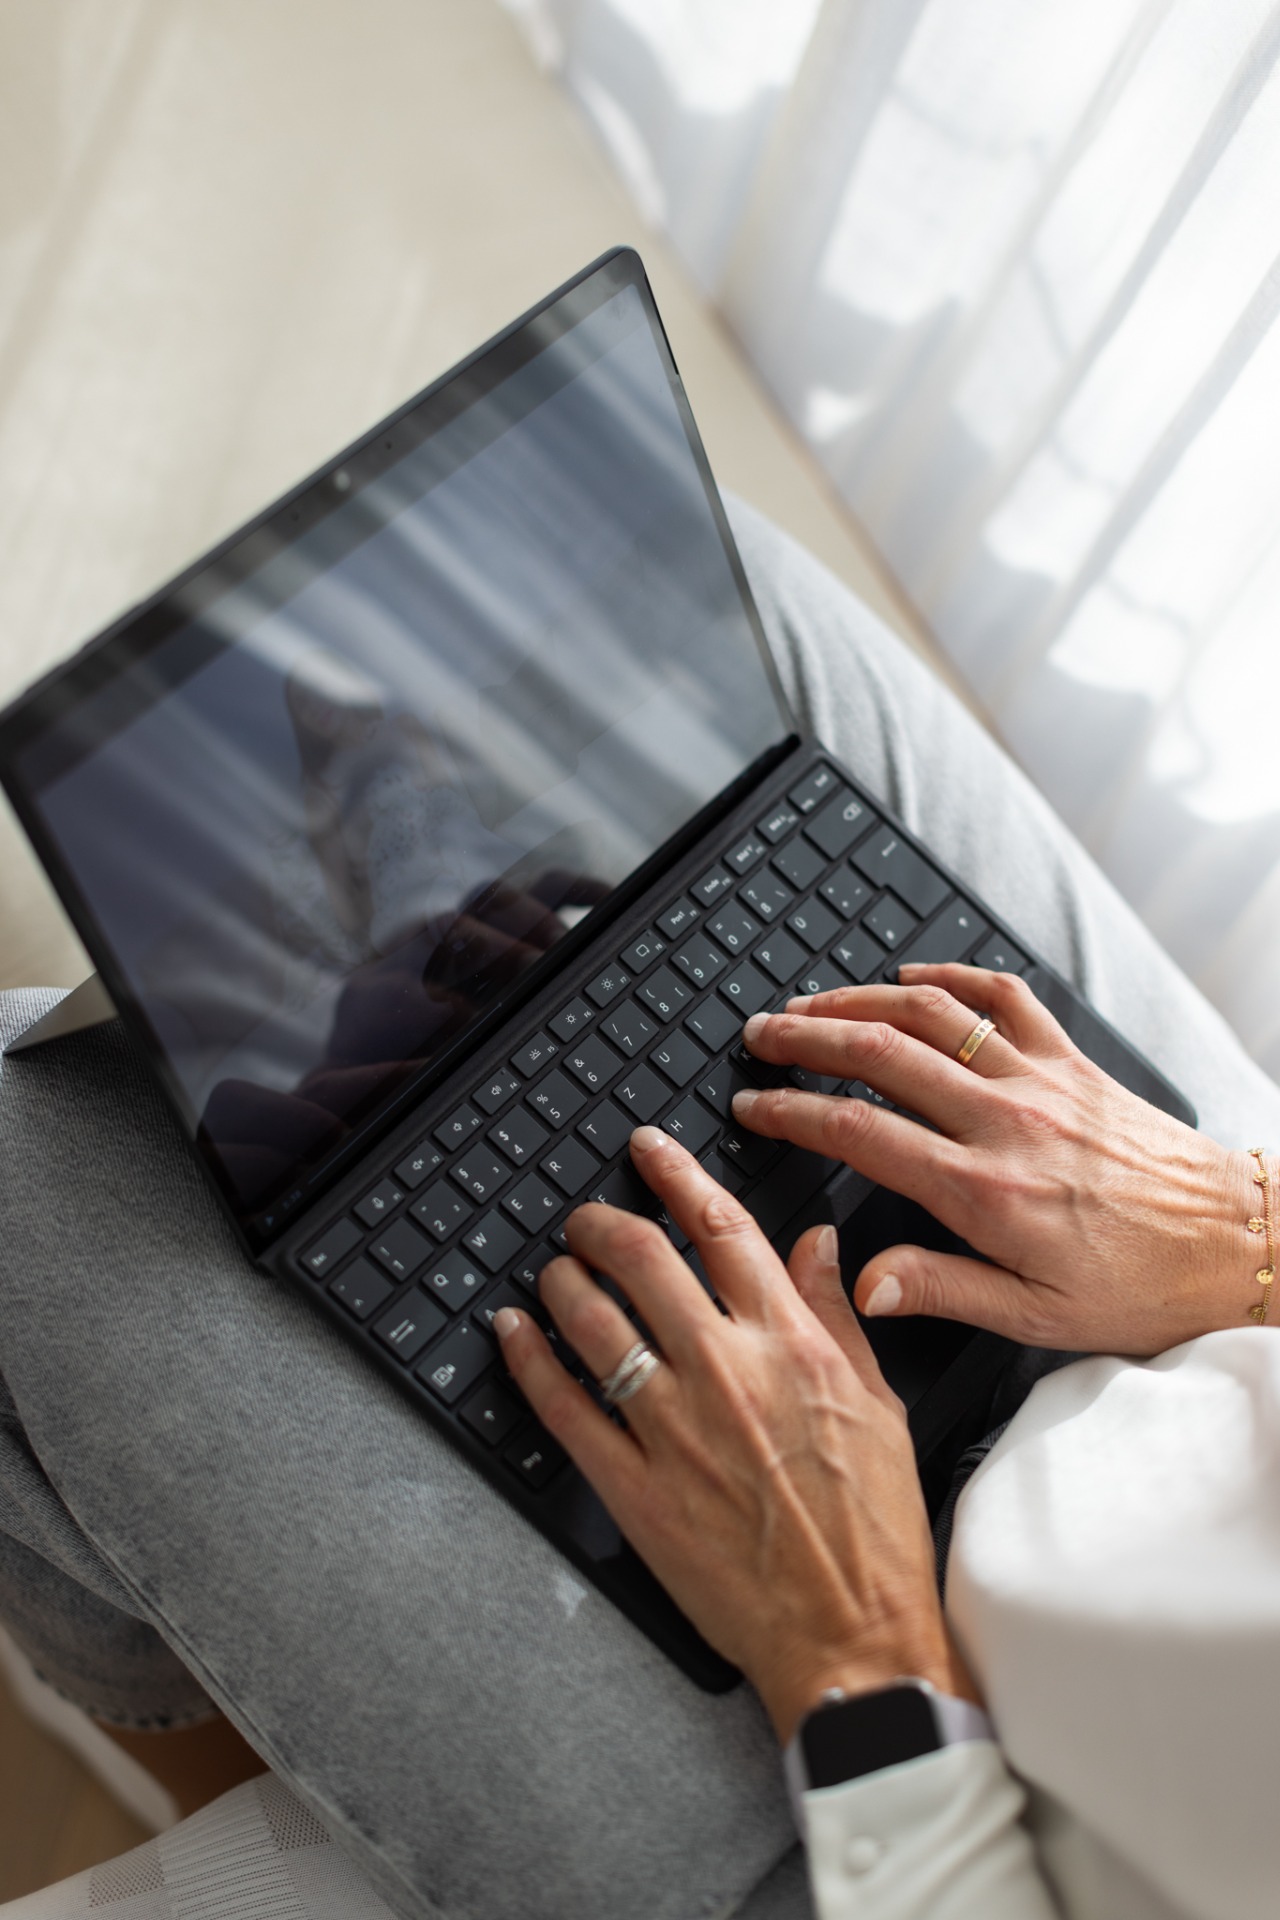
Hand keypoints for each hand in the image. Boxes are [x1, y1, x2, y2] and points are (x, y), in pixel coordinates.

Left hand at [495, 1127, 973, 1741]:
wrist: (852, 1635)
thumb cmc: (874, 1530)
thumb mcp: (879, 1405)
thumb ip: (838, 1316)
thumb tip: (819, 1243)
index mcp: (793, 1345)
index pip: (723, 1230)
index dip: (677, 1177)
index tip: (648, 1150)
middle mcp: (728, 1371)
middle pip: (642, 1257)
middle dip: (600, 1221)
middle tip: (584, 1217)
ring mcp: (675, 1429)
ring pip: (594, 1320)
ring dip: (562, 1278)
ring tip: (555, 1268)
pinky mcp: (634, 1487)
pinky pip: (563, 1406)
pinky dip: (528, 1357)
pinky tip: (512, 1330)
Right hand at [732, 964, 1257, 1355]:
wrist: (1233, 1240)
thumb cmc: (1141, 1286)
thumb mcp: (1037, 1318)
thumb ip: (943, 1290)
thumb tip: (864, 1283)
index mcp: (986, 1191)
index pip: (859, 1133)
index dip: (792, 1113)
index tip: (755, 1107)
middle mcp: (1006, 1122)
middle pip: (880, 1055)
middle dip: (806, 1038)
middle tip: (760, 1037)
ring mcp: (1040, 1081)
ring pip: (931, 1015)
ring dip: (859, 1000)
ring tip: (810, 1003)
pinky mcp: (1073, 1061)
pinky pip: (1004, 997)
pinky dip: (953, 978)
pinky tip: (913, 977)